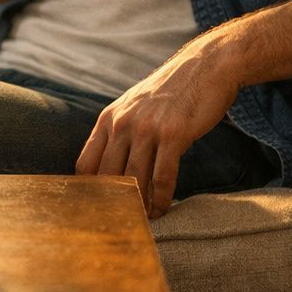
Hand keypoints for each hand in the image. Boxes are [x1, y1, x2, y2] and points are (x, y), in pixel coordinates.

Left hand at [75, 31, 241, 218]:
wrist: (205, 67)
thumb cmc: (170, 94)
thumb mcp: (133, 107)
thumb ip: (119, 132)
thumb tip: (110, 168)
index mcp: (108, 119)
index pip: (85, 163)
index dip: (88, 190)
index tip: (95, 208)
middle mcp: (122, 124)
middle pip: (107, 176)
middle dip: (112, 203)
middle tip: (119, 223)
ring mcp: (147, 129)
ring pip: (134, 179)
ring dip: (138, 205)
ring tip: (143, 221)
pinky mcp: (173, 135)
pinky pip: (162, 176)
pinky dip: (161, 198)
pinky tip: (163, 209)